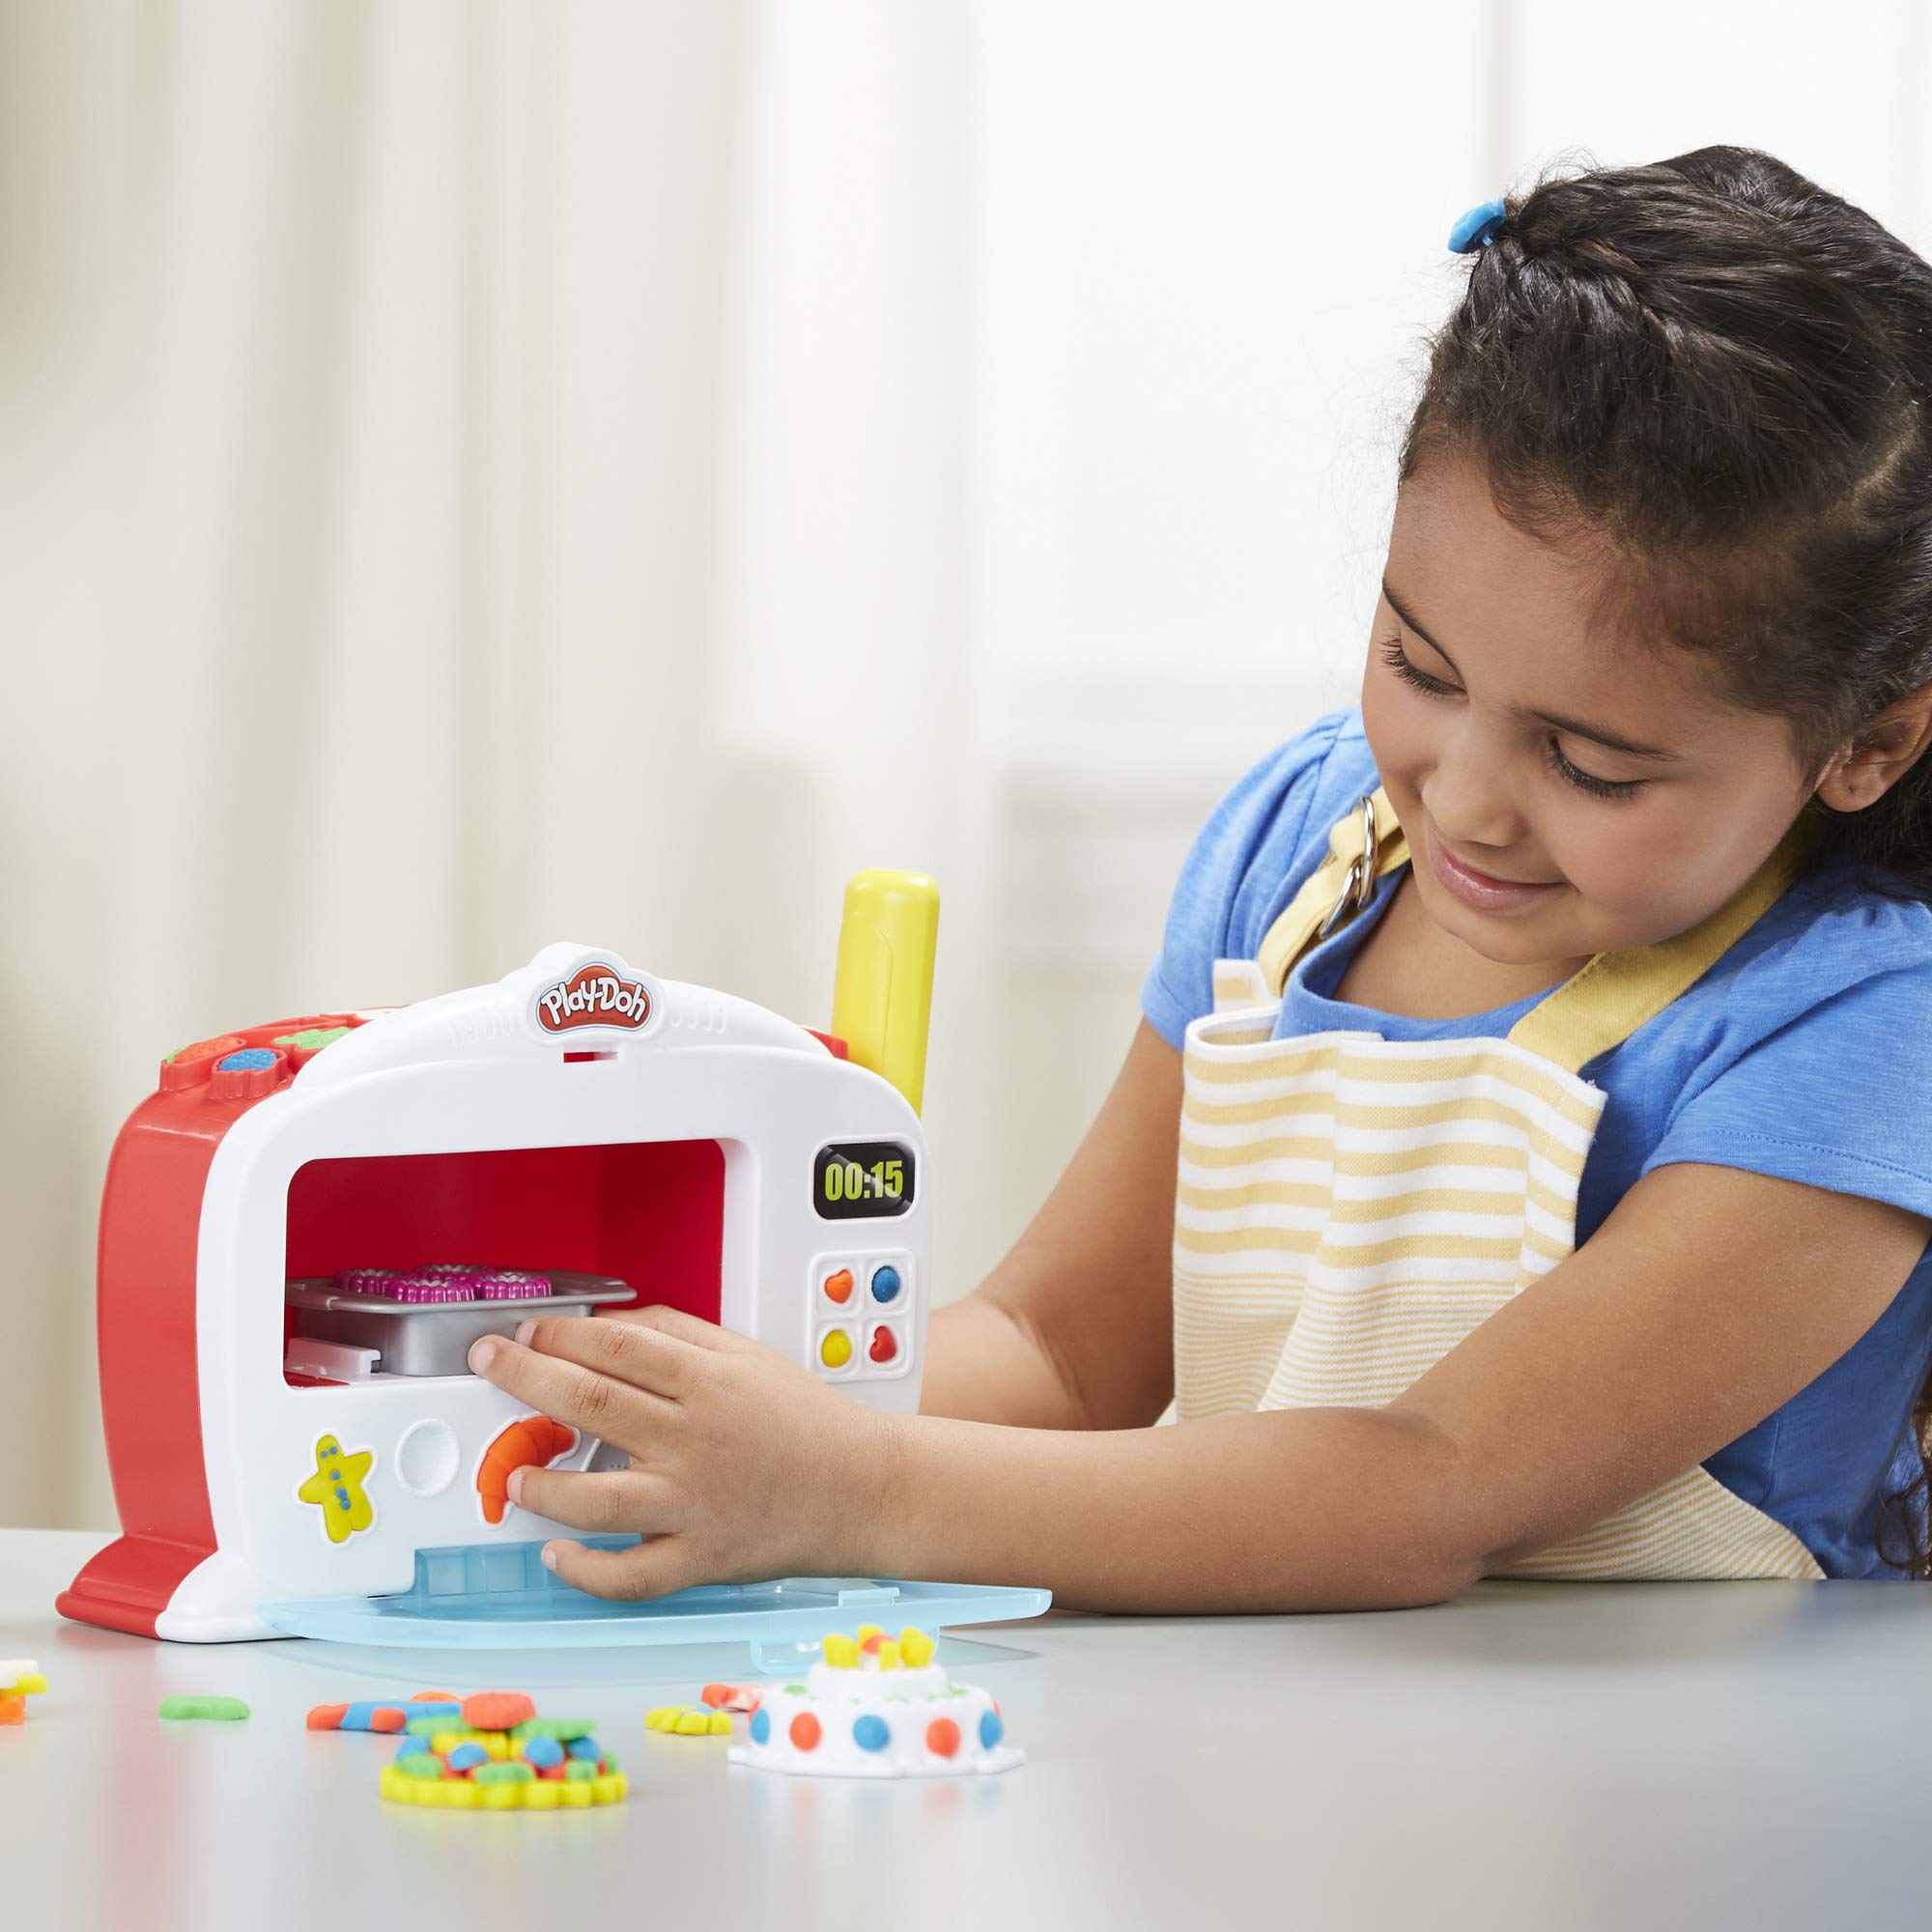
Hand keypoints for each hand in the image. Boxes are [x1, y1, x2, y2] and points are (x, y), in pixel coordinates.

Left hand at [465, 1307, 896, 1598]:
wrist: (863, 1488)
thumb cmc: (804, 1419)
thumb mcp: (746, 1354)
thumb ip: (677, 1334)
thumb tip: (604, 1329)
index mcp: (709, 1382)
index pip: (616, 1347)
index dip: (559, 1335)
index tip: (525, 1334)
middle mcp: (696, 1439)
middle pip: (592, 1403)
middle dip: (525, 1380)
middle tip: (488, 1367)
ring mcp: (695, 1503)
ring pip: (597, 1498)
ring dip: (541, 1484)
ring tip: (513, 1475)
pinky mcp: (701, 1557)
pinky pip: (631, 1575)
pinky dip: (585, 1569)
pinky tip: (556, 1552)